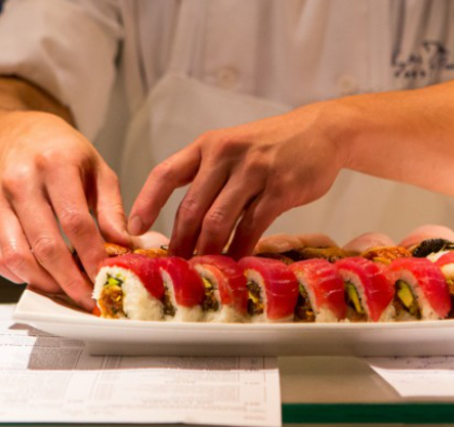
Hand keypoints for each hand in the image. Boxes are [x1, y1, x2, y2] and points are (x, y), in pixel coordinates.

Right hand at [0, 112, 128, 308]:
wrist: (21, 136)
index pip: (74, 220)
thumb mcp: (99, 170)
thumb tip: (124, 245)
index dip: (91, 253)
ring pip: (17, 256)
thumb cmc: (67, 154)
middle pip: (45, 244)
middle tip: (90, 297)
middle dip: (70, 279)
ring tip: (69, 291)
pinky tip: (43, 278)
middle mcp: (22, 183)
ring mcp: (0, 202)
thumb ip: (112, 209)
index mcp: (55, 165)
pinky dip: (20, 276)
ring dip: (45, 282)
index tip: (106, 275)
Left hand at [128, 102, 349, 258]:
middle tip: (174, 264)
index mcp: (208, 145)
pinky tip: (236, 261)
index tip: (133, 230)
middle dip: (180, 241)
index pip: (165, 173)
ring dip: (207, 249)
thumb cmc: (272, 146)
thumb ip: (208, 175)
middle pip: (191, 207)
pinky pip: (251, 226)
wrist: (320, 132)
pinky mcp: (279, 188)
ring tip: (202, 268)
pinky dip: (240, 248)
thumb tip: (185, 221)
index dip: (146, 203)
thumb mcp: (232, 147)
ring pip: (218, 220)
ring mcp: (253, 171)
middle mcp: (225, 154)